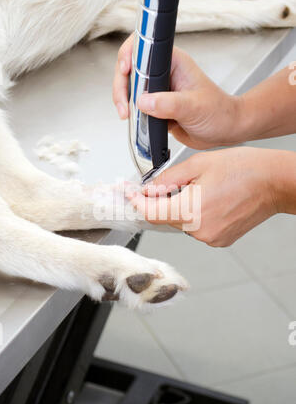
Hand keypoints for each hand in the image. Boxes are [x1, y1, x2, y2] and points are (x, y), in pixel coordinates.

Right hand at [113, 34, 241, 149]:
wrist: (225, 131)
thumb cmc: (219, 112)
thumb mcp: (194, 107)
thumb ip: (168, 104)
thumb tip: (143, 102)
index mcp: (174, 62)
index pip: (144, 48)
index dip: (129, 56)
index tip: (125, 71)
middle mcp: (164, 74)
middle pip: (131, 70)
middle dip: (122, 87)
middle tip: (125, 107)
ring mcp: (159, 91)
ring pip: (131, 90)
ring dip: (125, 102)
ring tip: (128, 116)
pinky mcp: (157, 107)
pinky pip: (137, 107)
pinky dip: (132, 115)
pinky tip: (135, 122)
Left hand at [126, 147, 285, 246]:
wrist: (275, 183)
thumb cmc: (245, 169)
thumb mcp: (199, 163)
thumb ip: (168, 178)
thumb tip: (148, 189)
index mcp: (192, 210)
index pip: (151, 213)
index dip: (137, 202)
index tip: (129, 193)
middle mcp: (200, 231)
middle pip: (165, 218)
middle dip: (162, 201)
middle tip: (173, 182)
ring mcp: (211, 238)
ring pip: (181, 222)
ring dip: (181, 207)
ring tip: (203, 188)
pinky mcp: (219, 240)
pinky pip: (197, 228)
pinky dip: (196, 215)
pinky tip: (211, 199)